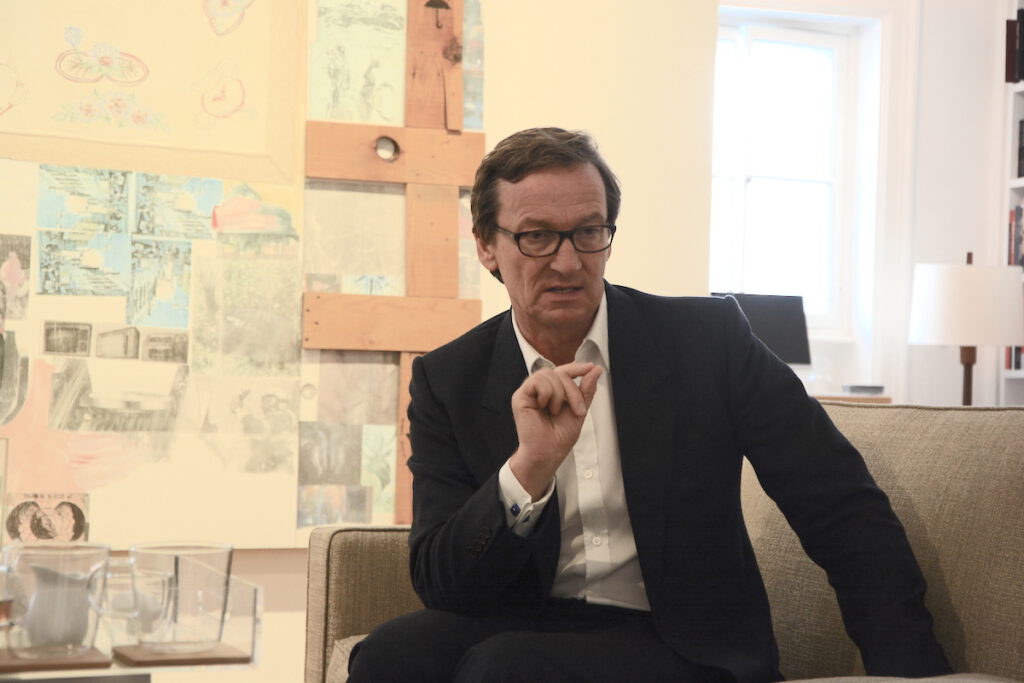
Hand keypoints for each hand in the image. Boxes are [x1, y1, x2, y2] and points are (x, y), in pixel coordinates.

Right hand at [508, 362, 602, 498]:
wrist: (549, 452)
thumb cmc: (560, 436)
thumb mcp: (579, 409)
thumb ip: (586, 389)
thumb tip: (595, 369)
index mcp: (554, 391)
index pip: (564, 371)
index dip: (576, 367)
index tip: (591, 367)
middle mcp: (541, 389)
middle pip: (560, 372)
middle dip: (573, 390)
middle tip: (578, 411)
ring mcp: (530, 392)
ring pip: (548, 374)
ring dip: (559, 394)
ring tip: (556, 412)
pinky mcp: (520, 396)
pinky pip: (537, 381)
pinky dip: (546, 394)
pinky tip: (544, 407)